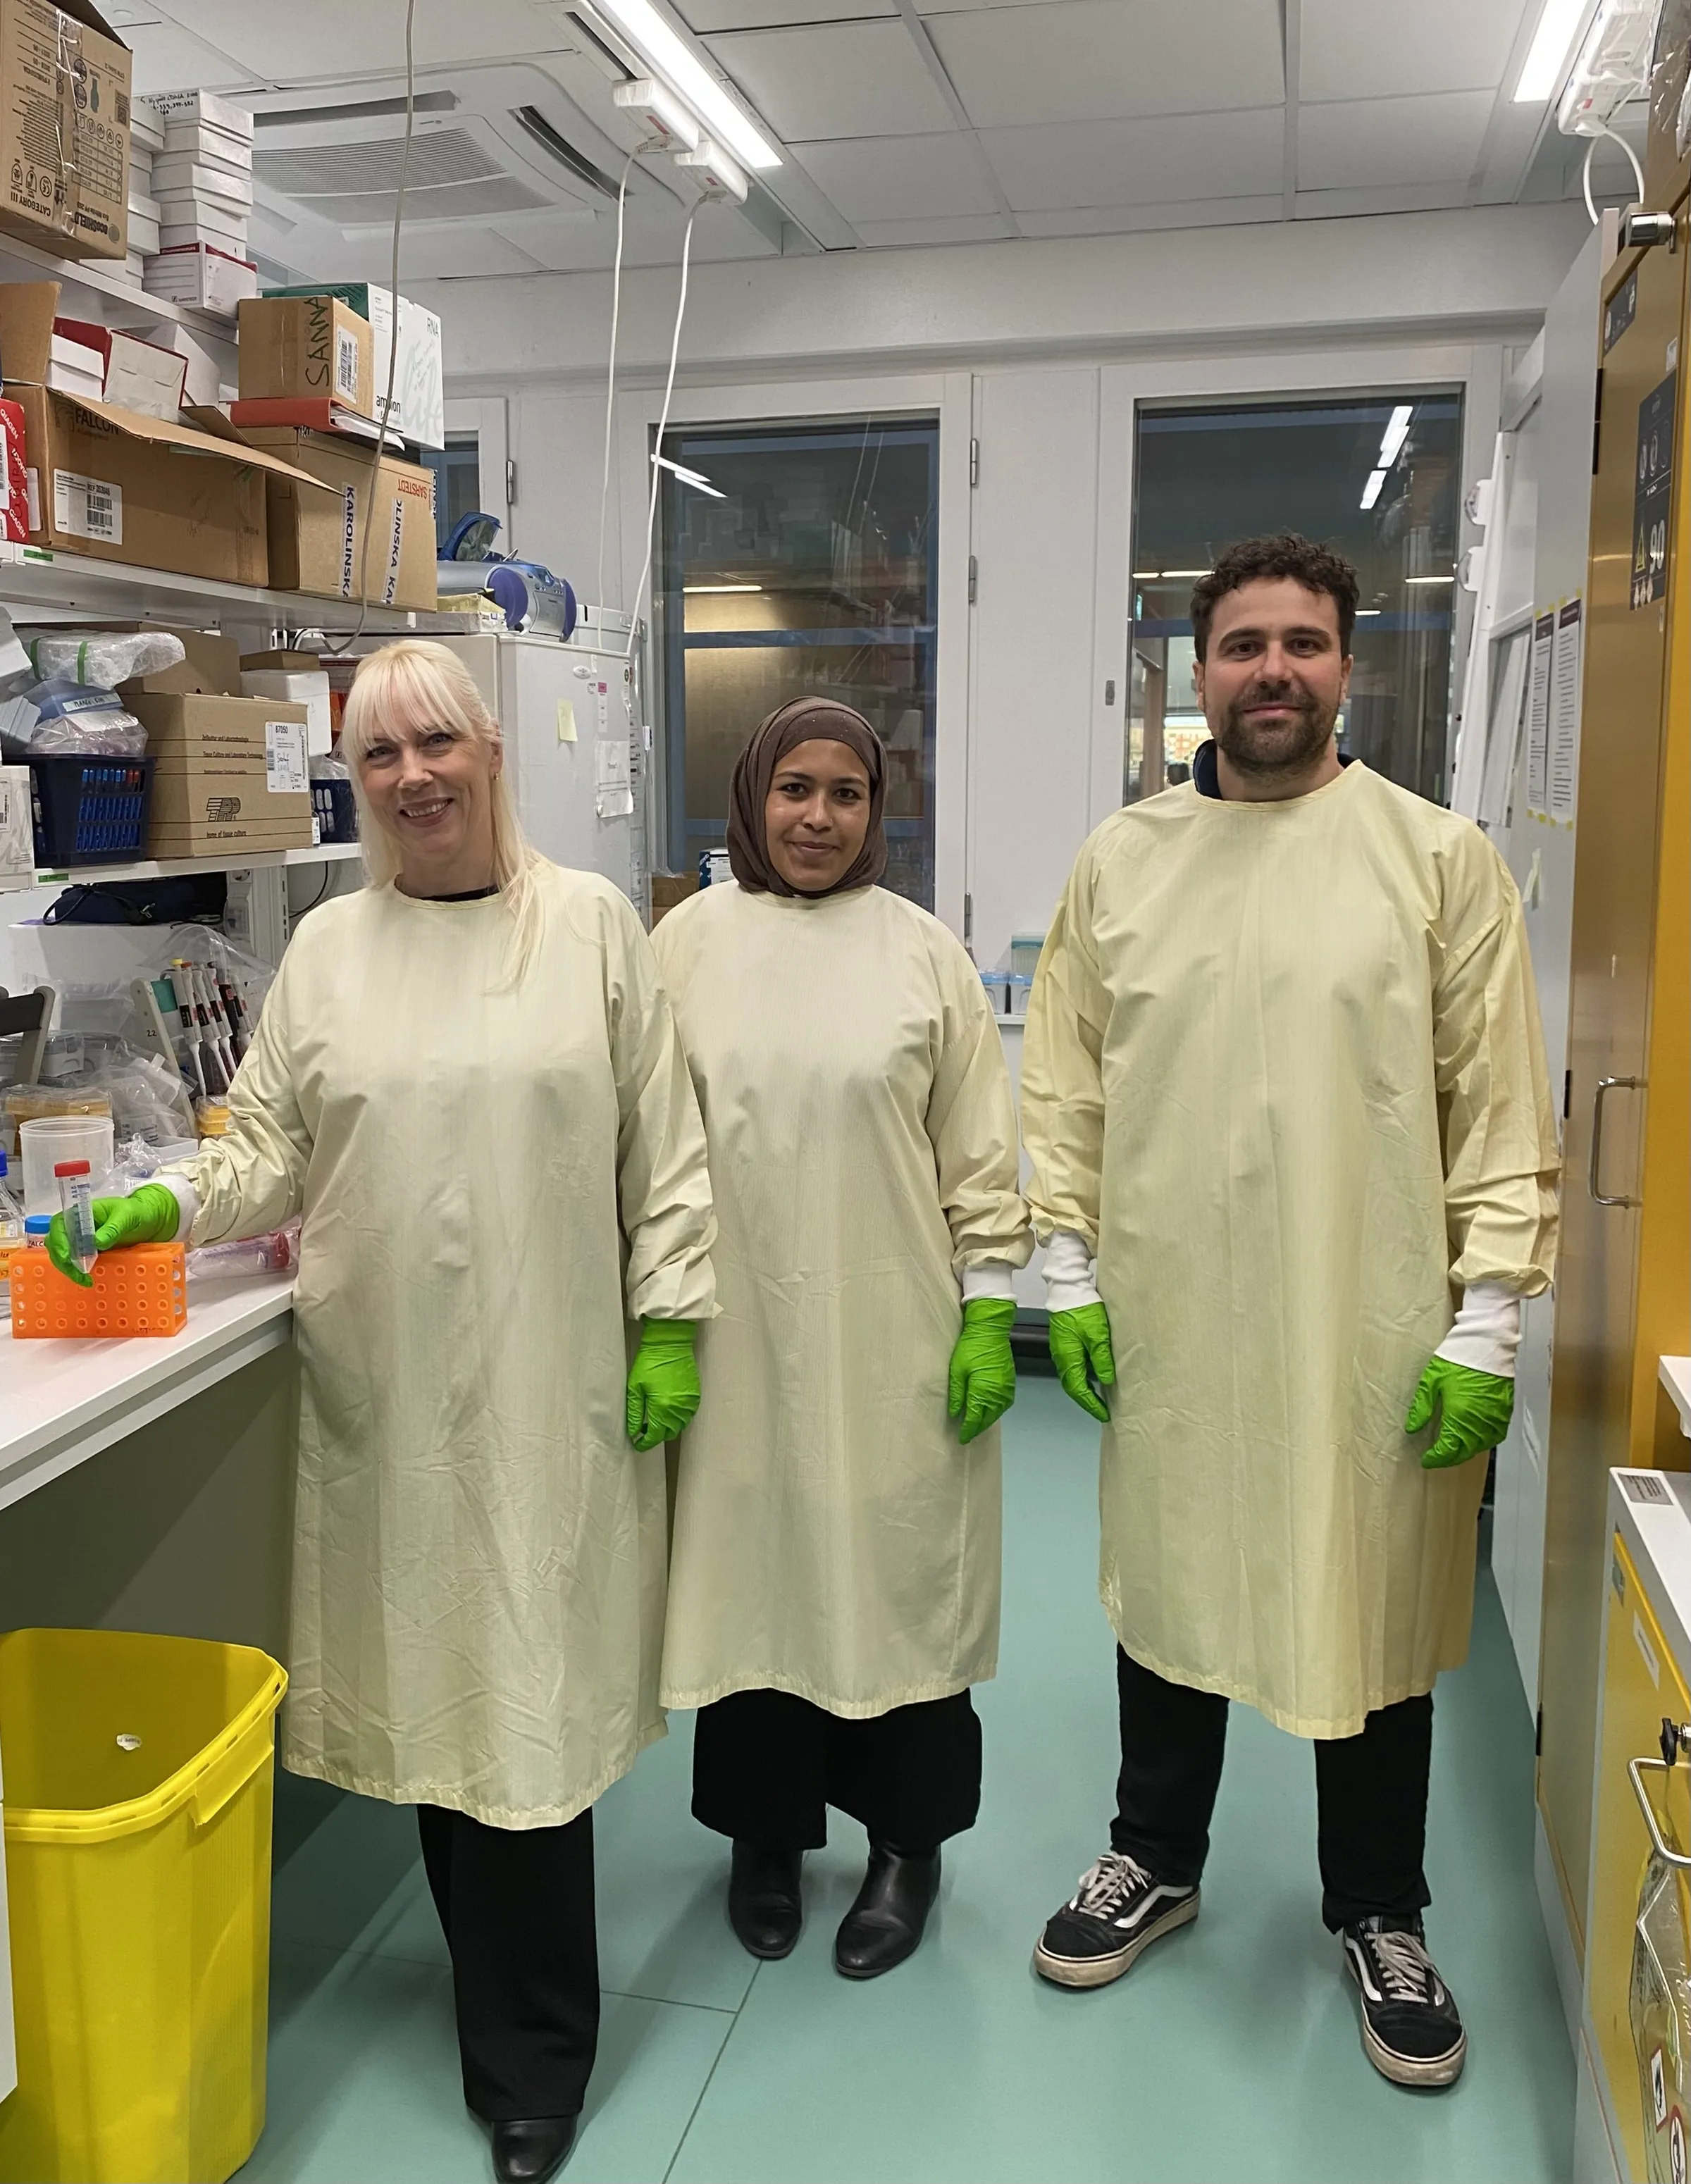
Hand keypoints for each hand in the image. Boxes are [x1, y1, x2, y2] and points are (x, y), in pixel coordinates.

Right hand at [47, 1183, 179, 1286]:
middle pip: (56, 1242)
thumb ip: (112, 1228)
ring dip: (69, 1268)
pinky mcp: (87, 1251)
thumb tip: (96, 1243)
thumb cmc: (137, 1212)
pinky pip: (75, 1261)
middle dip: (62, 1260)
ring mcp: (80, 1239)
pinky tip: (86, 1279)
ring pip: (62, 1254)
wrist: (149, 1220)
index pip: (59, 1224)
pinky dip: (76, 1271)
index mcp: (81, 1212)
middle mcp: (76, 1225)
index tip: (66, 1257)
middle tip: (78, 1274)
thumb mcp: (127, 1216)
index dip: (59, 1240)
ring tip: (85, 1280)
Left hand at [626, 1319, 700, 1450]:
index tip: (638, 1443)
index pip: (655, 1436)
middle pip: (669, 1434)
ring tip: (655, 1420)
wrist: (669, 1344)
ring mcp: (689, 1402)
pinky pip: (688, 1415)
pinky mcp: (695, 1395)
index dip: (645, 1443)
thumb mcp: (635, 1387)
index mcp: (662, 1407)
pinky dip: (678, 1418)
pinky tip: (668, 1410)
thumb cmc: (650, 1362)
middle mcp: (679, 1408)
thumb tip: (633, 1432)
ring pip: (680, 1426)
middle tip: (645, 1431)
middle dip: (656, 1436)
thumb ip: (635, 1413)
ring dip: (668, 1428)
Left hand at [948, 1298, 1016, 1443]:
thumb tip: (955, 1414)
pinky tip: (987, 1411)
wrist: (991, 1330)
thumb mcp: (957, 1370)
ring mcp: (1007, 1390)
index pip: (975, 1419)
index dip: (967, 1431)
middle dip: (977, 1428)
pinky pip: (1003, 1405)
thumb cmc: (970, 1349)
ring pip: (997, 1413)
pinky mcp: (1011, 1384)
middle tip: (967, 1435)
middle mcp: (998, 1395)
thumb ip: (957, 1394)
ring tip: (975, 1425)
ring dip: (986, 1421)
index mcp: (983, 1392)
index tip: (961, 1439)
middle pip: (987, 1419)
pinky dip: (994, 1411)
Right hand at [1049, 1302, 1114, 1422]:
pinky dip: (1083, 1377)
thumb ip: (1102, 1360)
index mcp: (1069, 1359)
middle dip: (1087, 1401)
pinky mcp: (1064, 1343)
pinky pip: (1073, 1367)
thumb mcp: (1098, 1336)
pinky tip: (1093, 1376)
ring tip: (1100, 1397)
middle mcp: (1062, 1358)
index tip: (1105, 1415)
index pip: (1079, 1390)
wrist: (1068, 1289)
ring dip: (1085, 1390)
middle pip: (1073, 1387)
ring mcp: (1061, 1350)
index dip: (1092, 1405)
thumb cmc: (1085, 1311)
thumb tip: (1105, 1381)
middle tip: (1103, 1411)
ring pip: (1072, 1377)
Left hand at [1404, 1356, 1513, 1469]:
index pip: (1448, 1449)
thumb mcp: (1431, 1381)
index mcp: (1459, 1416)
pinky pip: (1496, 1435)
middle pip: (1465, 1451)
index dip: (1436, 1458)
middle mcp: (1480, 1422)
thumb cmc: (1457, 1359)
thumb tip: (1412, 1428)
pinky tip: (1474, 1439)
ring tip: (1453, 1450)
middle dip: (1450, 1458)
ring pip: (1481, 1446)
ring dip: (1466, 1451)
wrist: (1487, 1344)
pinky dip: (1483, 1442)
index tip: (1426, 1460)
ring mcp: (1495, 1418)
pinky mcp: (1505, 1411)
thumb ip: (1422, 1408)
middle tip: (1437, 1458)